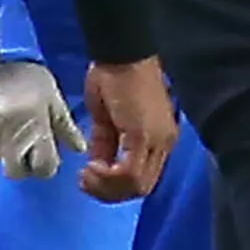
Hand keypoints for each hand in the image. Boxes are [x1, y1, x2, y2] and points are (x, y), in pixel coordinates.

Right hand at [0, 59, 75, 178]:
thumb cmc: (23, 77)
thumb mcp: (52, 98)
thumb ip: (65, 126)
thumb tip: (78, 148)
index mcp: (36, 131)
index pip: (45, 169)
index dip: (49, 165)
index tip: (49, 154)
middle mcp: (11, 140)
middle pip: (18, 172)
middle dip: (25, 166)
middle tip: (30, 148)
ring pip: (2, 161)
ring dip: (11, 155)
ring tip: (15, 133)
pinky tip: (5, 130)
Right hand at [76, 57, 173, 202]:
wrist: (120, 57)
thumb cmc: (114, 82)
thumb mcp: (107, 121)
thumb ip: (107, 145)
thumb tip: (99, 165)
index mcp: (159, 140)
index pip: (143, 179)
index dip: (114, 187)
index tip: (89, 176)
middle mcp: (164, 143)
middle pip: (141, 188)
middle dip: (108, 192)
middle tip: (85, 181)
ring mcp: (158, 140)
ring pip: (137, 186)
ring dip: (106, 187)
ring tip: (87, 174)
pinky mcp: (145, 135)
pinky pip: (130, 172)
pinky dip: (107, 176)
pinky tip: (92, 166)